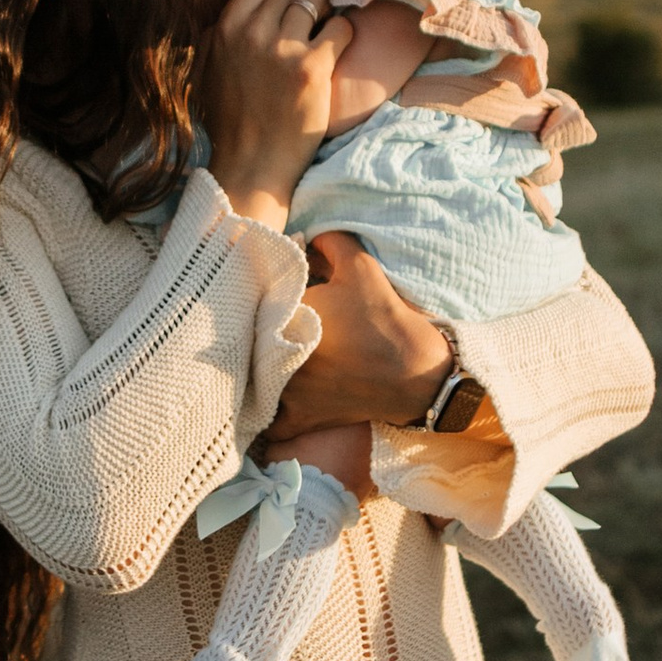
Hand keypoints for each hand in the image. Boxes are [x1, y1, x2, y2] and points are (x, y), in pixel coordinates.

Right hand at [202, 0, 349, 227]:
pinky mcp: (312, 67)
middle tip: (312, 23)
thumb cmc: (232, 121)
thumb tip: (239, 0)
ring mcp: (282, 48)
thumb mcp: (208, 69)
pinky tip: (335, 53)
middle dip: (306, 1)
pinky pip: (341, 27)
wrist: (251, 166)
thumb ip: (219, 33)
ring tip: (324, 36)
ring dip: (326, 14)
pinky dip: (343, 35)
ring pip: (316, 0)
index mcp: (225, 29)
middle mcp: (252, 32)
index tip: (290, 6)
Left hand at [264, 233, 457, 444]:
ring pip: (251, 384)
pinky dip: (265, 415)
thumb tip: (304, 237)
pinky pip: (269, 423)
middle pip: (246, 344)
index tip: (261, 295)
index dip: (257, 298)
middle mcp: (278, 357)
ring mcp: (288, 392)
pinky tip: (262, 403)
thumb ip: (328, 241)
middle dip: (249, 335)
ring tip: (251, 362)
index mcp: (285, 316)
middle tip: (254, 328)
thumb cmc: (385, 317)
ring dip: (251, 373)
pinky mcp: (301, 418)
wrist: (415, 372)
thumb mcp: (360, 265)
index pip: (254, 303)